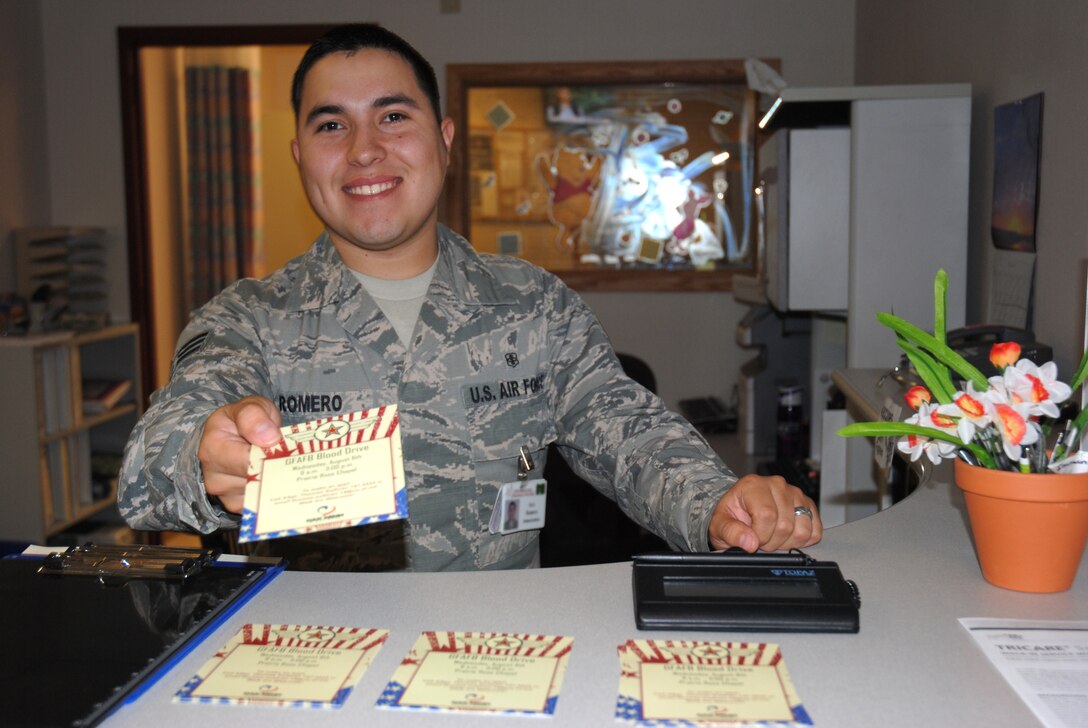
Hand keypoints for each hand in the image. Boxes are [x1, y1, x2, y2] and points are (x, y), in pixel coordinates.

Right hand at [197, 396, 282, 512]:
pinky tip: (280, 478)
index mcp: (213, 449)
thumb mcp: (246, 407)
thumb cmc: (239, 422)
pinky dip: (275, 493)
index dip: (273, 455)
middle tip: (298, 459)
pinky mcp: (236, 508)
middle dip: (280, 470)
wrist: (227, 438)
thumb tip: (270, 438)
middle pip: (259, 481)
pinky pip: (263, 504)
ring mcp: (225, 496)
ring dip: (279, 482)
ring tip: (286, 465)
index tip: (290, 449)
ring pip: (263, 494)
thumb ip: (254, 416)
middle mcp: (214, 478)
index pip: (249, 460)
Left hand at [707, 474, 821, 552]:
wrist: (740, 510)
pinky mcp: (808, 505)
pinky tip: (786, 536)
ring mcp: (795, 494)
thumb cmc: (731, 515)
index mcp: (753, 485)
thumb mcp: (719, 524)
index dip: (760, 536)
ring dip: (787, 542)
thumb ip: (730, 532)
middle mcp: (777, 485)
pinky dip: (802, 540)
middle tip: (760, 538)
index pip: (767, 515)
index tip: (751, 539)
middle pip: (785, 525)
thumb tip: (749, 542)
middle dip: (771, 542)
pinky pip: (815, 531)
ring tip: (772, 536)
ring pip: (803, 530)